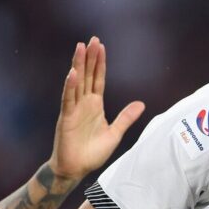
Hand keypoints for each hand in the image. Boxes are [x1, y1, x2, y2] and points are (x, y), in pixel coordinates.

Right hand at [48, 37, 145, 180]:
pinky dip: (70, 86)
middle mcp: (84, 103)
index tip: (100, 46)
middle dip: (90, 57)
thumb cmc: (92, 152)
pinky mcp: (67, 118)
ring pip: (77, 82)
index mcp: (95, 105)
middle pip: (87, 75)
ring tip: (80, 47)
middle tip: (92, 39)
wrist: (76, 168)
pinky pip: (68, 99)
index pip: (98, 79)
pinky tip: (72, 73)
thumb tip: (141, 104)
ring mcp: (74, 109)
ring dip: (78, 65)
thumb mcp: (115, 133)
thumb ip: (126, 117)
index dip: (100, 63)